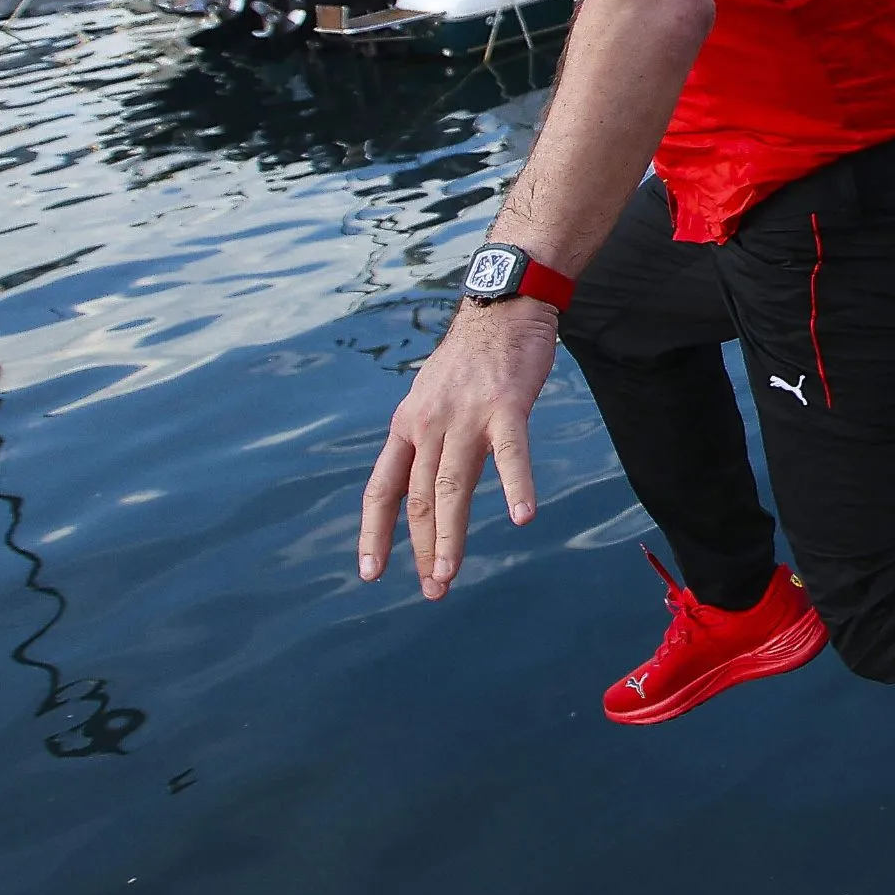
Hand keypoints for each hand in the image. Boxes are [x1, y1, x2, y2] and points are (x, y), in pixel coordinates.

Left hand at [359, 299, 553, 598]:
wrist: (503, 304)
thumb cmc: (474, 355)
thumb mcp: (434, 395)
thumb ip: (429, 436)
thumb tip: (425, 478)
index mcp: (407, 424)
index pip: (381, 488)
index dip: (374, 533)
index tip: (371, 572)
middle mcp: (428, 424)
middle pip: (418, 498)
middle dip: (422, 549)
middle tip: (433, 589)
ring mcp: (466, 416)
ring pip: (452, 487)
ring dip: (450, 537)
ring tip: (448, 574)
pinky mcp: (506, 407)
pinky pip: (511, 454)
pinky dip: (517, 487)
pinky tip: (523, 517)